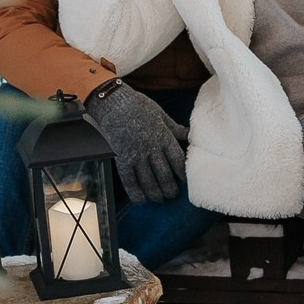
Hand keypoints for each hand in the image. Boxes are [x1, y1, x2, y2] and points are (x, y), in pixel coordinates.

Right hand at [82, 79, 188, 203]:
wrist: (113, 103)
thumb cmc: (138, 106)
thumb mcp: (161, 114)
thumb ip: (175, 128)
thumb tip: (189, 134)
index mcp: (164, 137)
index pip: (178, 161)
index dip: (183, 174)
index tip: (184, 180)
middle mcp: (152, 149)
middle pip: (165, 175)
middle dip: (171, 189)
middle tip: (173, 194)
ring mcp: (136, 155)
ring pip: (149, 182)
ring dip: (156, 194)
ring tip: (160, 199)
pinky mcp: (122, 159)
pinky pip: (130, 181)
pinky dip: (136, 193)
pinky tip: (141, 200)